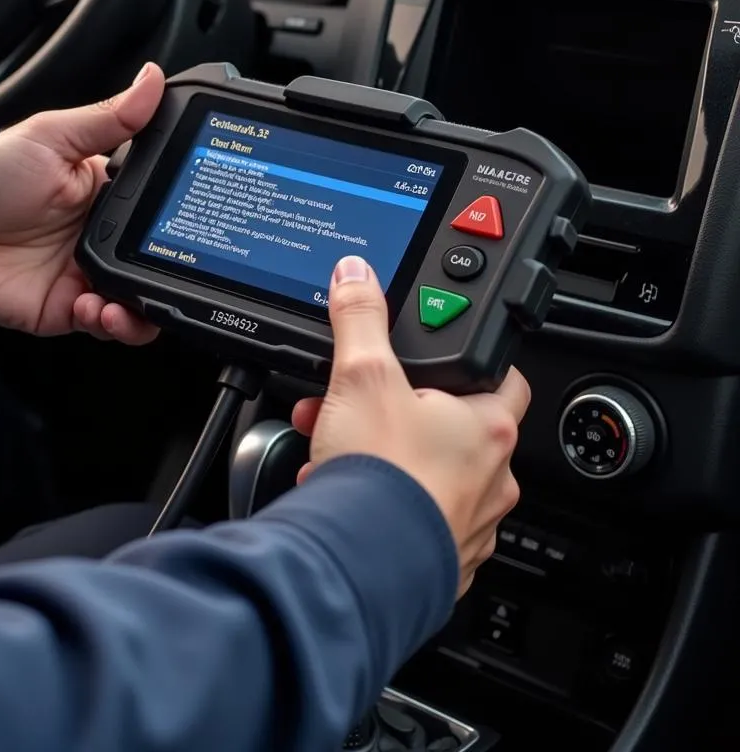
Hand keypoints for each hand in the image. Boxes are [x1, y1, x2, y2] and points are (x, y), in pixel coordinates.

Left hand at [0, 64, 164, 343]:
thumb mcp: (55, 136)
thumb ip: (111, 117)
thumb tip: (154, 80)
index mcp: (109, 197)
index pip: (161, 215)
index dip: (181, 227)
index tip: (195, 231)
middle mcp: (104, 239)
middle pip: (159, 266)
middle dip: (172, 279)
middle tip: (170, 278)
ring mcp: (85, 276)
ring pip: (138, 305)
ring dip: (143, 313)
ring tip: (126, 306)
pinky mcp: (64, 309)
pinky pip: (102, 326)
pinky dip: (110, 325)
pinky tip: (98, 311)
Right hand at [291, 255, 529, 596]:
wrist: (360, 566)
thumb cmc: (380, 476)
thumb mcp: (362, 375)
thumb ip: (361, 319)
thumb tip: (358, 275)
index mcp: (489, 427)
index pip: (506, 378)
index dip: (474, 362)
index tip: (447, 359)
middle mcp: (493, 480)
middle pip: (453, 429)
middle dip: (398, 413)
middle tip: (358, 407)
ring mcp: (469, 526)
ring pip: (430, 477)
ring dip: (387, 460)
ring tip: (336, 451)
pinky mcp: (440, 563)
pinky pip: (416, 523)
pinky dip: (384, 507)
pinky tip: (345, 495)